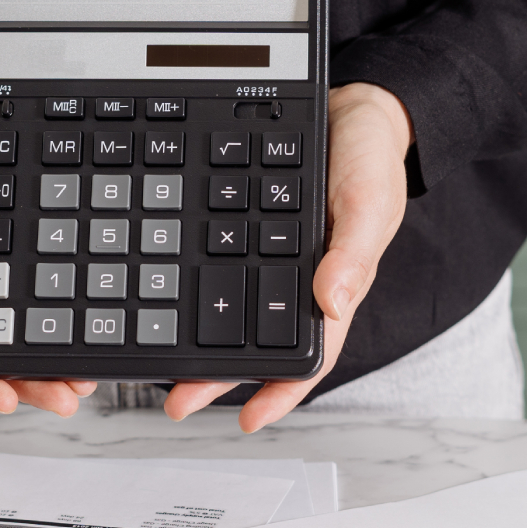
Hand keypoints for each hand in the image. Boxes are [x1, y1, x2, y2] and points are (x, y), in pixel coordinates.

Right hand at [0, 62, 95, 414]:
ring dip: (56, 361)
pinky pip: (53, 292)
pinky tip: (94, 324)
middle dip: (31, 384)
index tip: (7, 400)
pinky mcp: (32, 249)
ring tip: (86, 379)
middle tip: (67, 397)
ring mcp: (4, 271)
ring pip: (31, 332)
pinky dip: (72, 316)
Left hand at [163, 82, 413, 431]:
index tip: (249, 420)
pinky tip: (162, 297)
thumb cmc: (371, 158)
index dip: (281, 391)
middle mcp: (293, 280)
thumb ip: (354, 252)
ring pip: (225, 312)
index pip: (308, 354)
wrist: (352, 107)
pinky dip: (188, 288)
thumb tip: (332, 302)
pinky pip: (212, 267)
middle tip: (176, 401)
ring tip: (156, 367)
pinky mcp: (241, 230)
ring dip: (194, 341)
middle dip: (216, 377)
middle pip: (252, 343)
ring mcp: (264, 257)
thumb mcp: (369, 200)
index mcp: (331, 286)